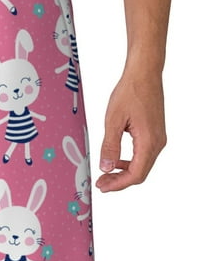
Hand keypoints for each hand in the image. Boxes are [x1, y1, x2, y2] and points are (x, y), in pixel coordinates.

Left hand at [96, 70, 165, 191]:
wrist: (144, 74)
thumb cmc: (130, 92)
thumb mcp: (113, 120)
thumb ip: (110, 145)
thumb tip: (106, 168)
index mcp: (149, 142)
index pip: (136, 174)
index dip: (118, 184)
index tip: (102, 187)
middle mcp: (157, 143)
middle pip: (140, 173)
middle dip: (119, 181)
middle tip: (101, 184)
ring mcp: (158, 138)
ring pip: (142, 164)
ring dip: (124, 172)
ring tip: (105, 174)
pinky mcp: (154, 133)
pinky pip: (143, 154)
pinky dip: (129, 161)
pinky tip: (115, 160)